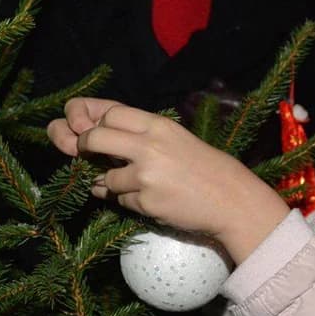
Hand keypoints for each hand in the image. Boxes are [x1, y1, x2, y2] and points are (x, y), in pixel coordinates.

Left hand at [47, 98, 289, 263]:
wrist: (231, 199)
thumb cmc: (206, 167)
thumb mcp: (176, 138)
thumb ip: (141, 133)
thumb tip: (96, 129)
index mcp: (158, 125)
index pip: (110, 113)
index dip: (93, 121)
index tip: (90, 131)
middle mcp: (149, 146)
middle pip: (94, 138)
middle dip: (83, 147)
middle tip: (86, 154)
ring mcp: (146, 176)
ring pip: (105, 178)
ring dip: (110, 183)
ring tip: (134, 185)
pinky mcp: (147, 202)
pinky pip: (121, 201)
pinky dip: (127, 201)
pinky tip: (147, 199)